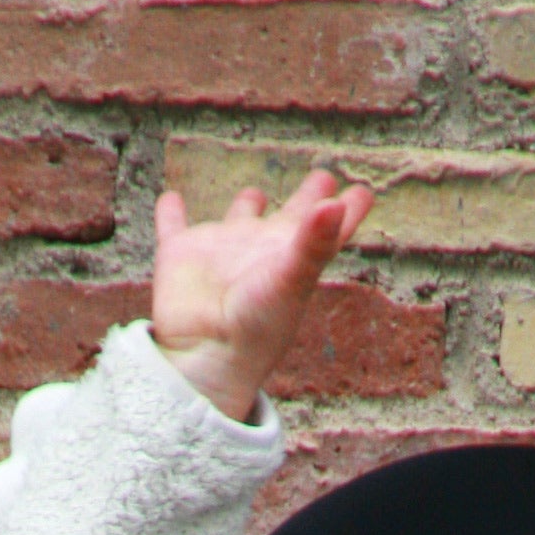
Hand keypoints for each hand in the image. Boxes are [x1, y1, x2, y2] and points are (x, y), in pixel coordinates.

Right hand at [150, 166, 373, 422]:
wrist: (206, 357)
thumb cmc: (256, 328)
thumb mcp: (292, 281)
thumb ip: (315, 241)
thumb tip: (337, 203)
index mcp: (290, 255)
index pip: (327, 227)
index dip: (347, 210)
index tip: (363, 193)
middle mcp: (259, 250)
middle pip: (289, 216)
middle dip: (306, 197)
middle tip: (324, 177)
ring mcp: (220, 252)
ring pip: (237, 219)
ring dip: (245, 205)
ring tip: (254, 194)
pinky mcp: (180, 255)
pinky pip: (173, 226)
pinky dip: (171, 213)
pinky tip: (172, 200)